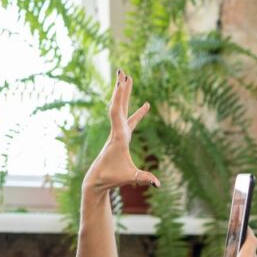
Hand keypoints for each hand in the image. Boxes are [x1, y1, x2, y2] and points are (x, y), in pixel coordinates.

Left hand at [83, 69, 158, 194]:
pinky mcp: (121, 136)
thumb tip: (158, 184)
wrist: (97, 179)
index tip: (121, 83)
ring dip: (125, 94)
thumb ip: (143, 178)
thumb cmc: (112, 177)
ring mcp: (118, 132)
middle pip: (118, 105)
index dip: (119, 98)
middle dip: (121, 89)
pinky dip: (136, 110)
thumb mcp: (129, 177)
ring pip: (122, 109)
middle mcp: (117, 131)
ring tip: (129, 79)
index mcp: (119, 137)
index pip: (117, 113)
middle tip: (123, 73)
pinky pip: (129, 118)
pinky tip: (146, 105)